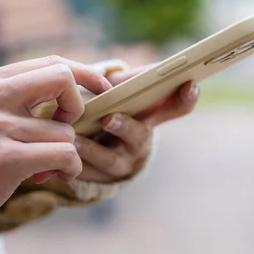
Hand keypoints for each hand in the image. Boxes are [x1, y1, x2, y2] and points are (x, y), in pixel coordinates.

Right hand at [0, 56, 111, 217]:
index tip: (102, 88)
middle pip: (63, 79)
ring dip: (64, 152)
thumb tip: (76, 83)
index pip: (51, 63)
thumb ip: (22, 95)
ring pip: (66, 131)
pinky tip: (51, 175)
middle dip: (76, 106)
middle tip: (65, 127)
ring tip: (44, 165)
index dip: (84, 73)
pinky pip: (65, 154)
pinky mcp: (7, 158)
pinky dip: (68, 167)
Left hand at [75, 65, 199, 182]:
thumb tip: (122, 77)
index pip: (178, 107)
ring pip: (110, 159)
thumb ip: (126, 80)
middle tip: (108, 118)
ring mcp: (123, 161)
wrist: (94, 141)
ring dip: (93, 149)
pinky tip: (63, 153)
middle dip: (124, 127)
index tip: (190, 84)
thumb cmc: (112, 105)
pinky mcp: (103, 177)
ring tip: (75, 139)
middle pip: (139, 135)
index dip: (186, 97)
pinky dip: (75, 163)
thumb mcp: (121, 90)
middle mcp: (141, 140)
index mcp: (151, 115)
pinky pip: (89, 172)